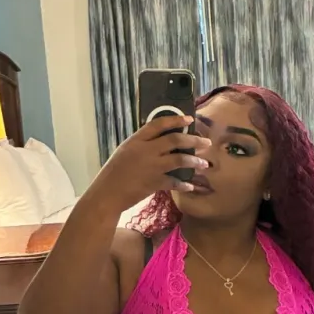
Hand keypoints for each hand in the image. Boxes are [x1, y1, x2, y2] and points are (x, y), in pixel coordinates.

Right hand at [92, 115, 211, 212]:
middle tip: (206, 142)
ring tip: (204, 163)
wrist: (107, 194)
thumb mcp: (125, 151)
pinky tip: (190, 185)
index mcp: (136, 140)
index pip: (158, 124)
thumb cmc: (113, 172)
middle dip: (193, 140)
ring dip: (194, 161)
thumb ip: (142, 145)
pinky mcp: (155, 183)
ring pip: (179, 160)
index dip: (176, 120)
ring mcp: (151, 167)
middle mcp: (146, 150)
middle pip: (175, 140)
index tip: (189, 119)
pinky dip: (183, 184)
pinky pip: (174, 182)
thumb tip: (161, 142)